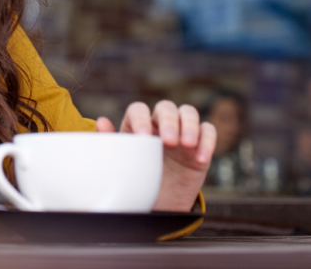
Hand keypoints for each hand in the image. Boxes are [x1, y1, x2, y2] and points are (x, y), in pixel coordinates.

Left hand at [95, 101, 215, 211]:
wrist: (162, 204)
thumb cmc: (140, 181)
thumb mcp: (124, 166)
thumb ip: (113, 144)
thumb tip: (102, 121)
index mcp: (138, 125)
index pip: (138, 109)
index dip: (140, 119)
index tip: (143, 137)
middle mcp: (160, 124)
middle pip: (166, 107)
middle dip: (169, 121)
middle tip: (168, 142)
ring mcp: (182, 131)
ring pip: (189, 112)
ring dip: (190, 125)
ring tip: (187, 145)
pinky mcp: (200, 143)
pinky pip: (208, 131)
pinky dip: (207, 141)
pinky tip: (201, 158)